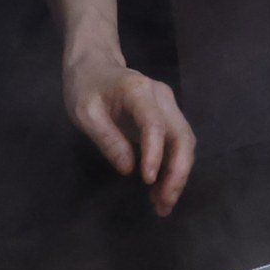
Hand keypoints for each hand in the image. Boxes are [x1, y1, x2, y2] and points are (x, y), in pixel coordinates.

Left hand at [67, 47, 196, 215]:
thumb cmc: (86, 88)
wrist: (95, 65)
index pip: (155, 124)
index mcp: (138, 91)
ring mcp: (169, 107)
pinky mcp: (168, 119)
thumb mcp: (84, 113)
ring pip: (185, 144)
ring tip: (162, 204)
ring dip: (179, 175)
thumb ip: (107, 139)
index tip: (147, 180)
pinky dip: (173, 169)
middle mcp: (162, 97)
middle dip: (178, 173)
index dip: (155, 154)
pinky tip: (160, 191)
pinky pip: (177, 146)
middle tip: (164, 203)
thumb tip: (128, 169)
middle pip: (182, 137)